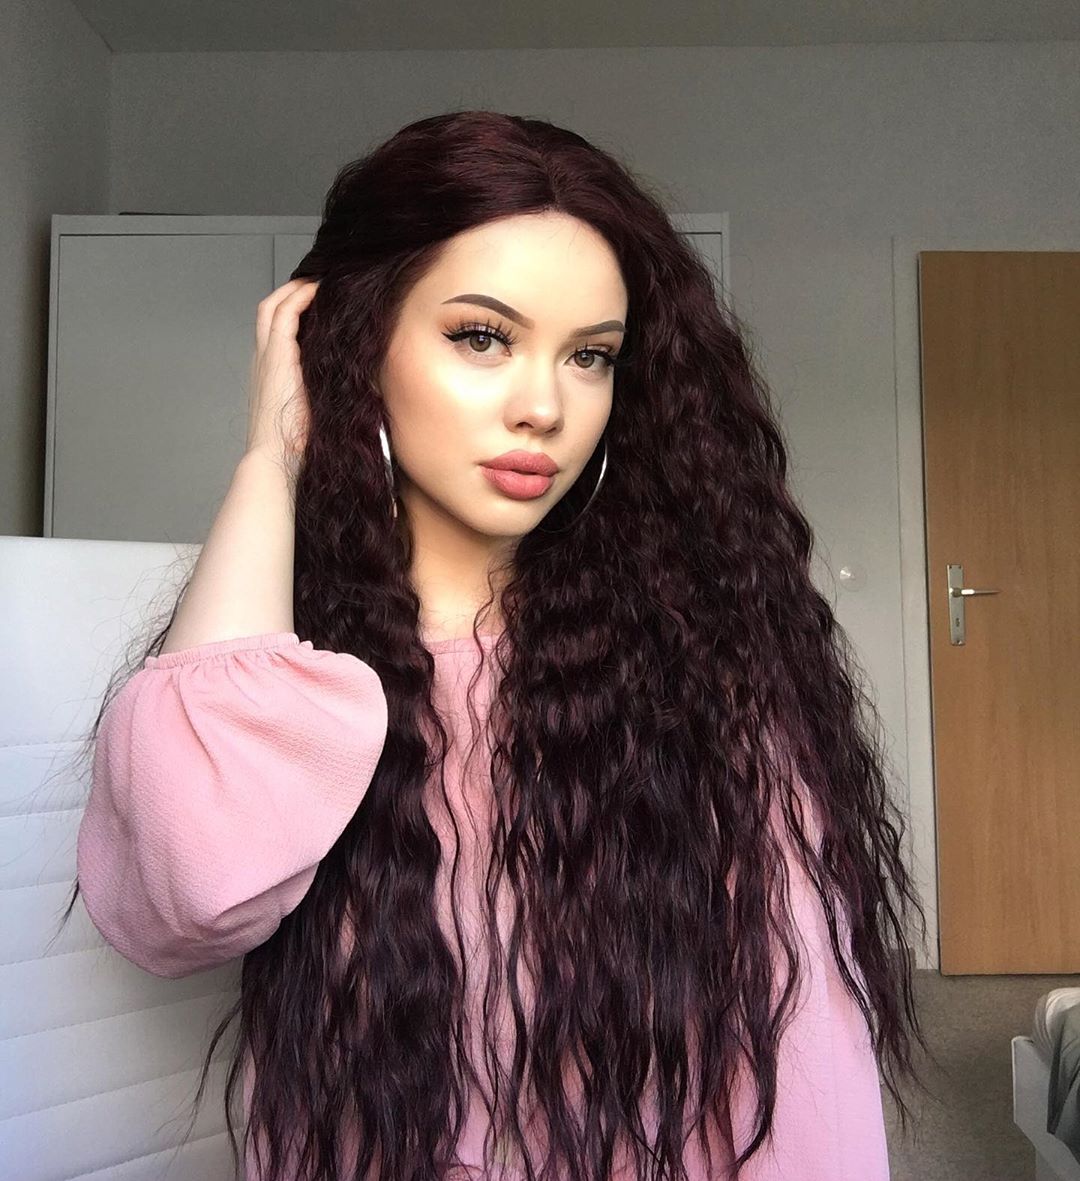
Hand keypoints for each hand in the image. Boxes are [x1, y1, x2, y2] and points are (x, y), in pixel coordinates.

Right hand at [245, 278, 319, 474]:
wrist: (277, 458)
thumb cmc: (297, 445)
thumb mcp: (316, 412)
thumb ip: (328, 394)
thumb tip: (363, 389)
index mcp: (272, 374)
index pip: (278, 330)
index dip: (295, 311)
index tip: (320, 304)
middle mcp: (264, 360)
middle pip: (270, 310)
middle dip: (292, 292)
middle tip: (319, 284)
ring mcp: (267, 355)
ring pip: (273, 305)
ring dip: (296, 289)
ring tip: (320, 281)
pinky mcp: (276, 354)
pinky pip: (285, 312)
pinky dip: (301, 296)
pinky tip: (320, 291)